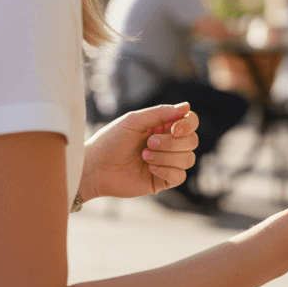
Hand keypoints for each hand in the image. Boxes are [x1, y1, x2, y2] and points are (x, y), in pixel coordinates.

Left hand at [79, 103, 199, 201]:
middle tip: (149, 143)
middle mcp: (168, 144)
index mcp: (163, 127)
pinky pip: (180, 176)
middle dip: (172, 143)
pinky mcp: (163, 180)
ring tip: (144, 156)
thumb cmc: (110, 141)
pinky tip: (149, 168)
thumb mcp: (134, 121)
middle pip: (192, 141)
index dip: (188, 125)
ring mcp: (167, 163)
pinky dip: (167, 170)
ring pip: (188, 159)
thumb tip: (186, 106)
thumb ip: (161, 113)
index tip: (174, 128)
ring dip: (167, 156)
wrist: (95, 168)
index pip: (190, 122)